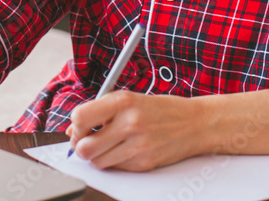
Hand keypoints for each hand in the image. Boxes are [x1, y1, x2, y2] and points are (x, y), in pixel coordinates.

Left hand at [66, 91, 205, 170]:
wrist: (195, 123)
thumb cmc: (160, 110)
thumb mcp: (129, 100)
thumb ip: (100, 112)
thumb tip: (72, 130)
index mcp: (123, 101)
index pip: (81, 117)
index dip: (76, 126)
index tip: (81, 128)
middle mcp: (129, 123)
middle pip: (84, 148)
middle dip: (81, 147)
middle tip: (87, 142)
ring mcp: (137, 145)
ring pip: (97, 162)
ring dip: (98, 157)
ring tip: (108, 146)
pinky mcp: (144, 163)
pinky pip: (116, 168)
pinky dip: (116, 162)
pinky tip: (125, 150)